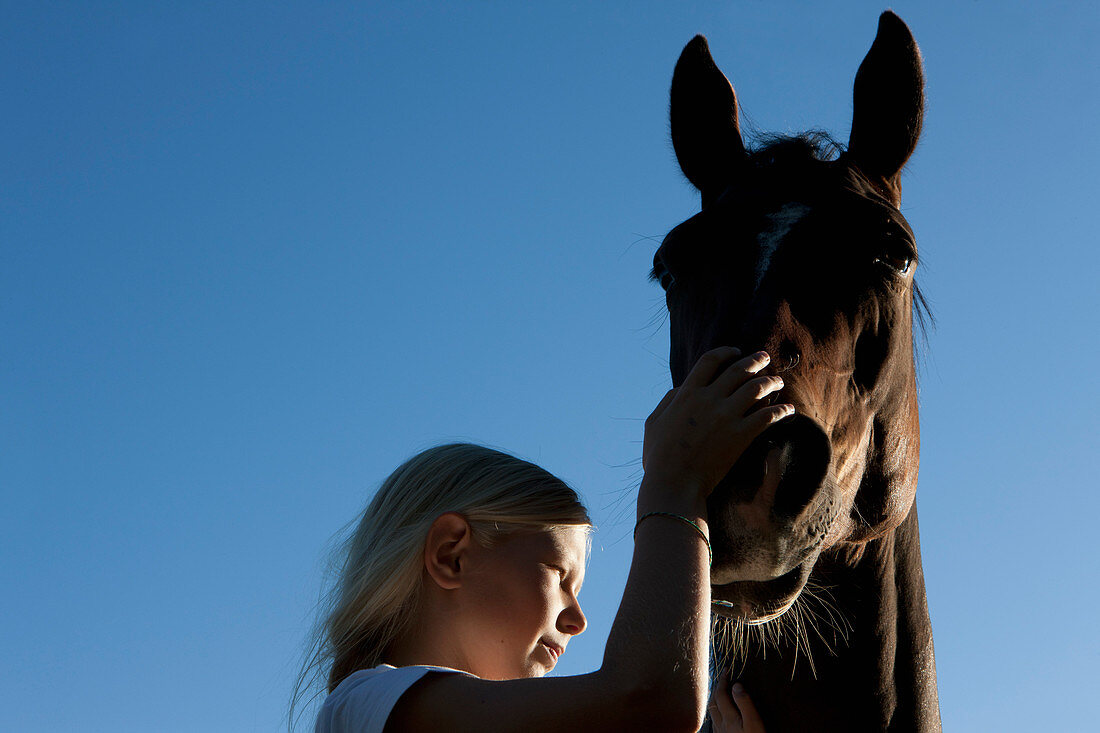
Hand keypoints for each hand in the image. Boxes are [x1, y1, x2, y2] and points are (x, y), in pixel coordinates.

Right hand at [642, 346, 793, 498]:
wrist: (673, 483)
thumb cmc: (659, 456)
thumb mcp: (654, 422)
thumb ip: (668, 400)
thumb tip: (682, 388)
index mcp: (686, 393)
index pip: (710, 361)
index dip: (726, 352)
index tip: (736, 351)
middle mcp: (708, 399)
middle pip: (738, 370)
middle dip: (755, 361)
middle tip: (765, 358)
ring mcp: (726, 416)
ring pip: (756, 388)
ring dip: (771, 382)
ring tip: (778, 381)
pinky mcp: (741, 435)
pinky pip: (767, 416)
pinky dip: (781, 410)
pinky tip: (788, 410)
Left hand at [708, 671, 765, 732]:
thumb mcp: (754, 722)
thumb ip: (745, 703)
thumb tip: (737, 685)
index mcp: (728, 718)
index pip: (720, 694)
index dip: (723, 680)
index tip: (726, 671)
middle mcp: (720, 725)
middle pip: (713, 702)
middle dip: (717, 688)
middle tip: (723, 679)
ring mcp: (719, 732)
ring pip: (712, 712)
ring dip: (715, 700)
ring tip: (721, 693)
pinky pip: (714, 722)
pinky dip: (716, 712)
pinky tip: (722, 714)